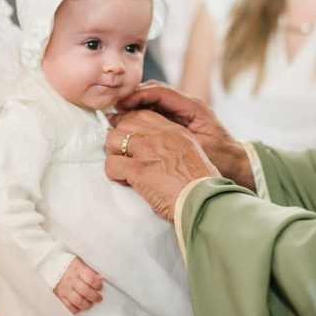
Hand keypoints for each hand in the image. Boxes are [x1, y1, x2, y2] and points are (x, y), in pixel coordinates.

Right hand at [53, 257, 103, 313]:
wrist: (52, 266)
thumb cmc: (70, 266)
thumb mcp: (81, 262)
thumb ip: (91, 270)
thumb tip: (100, 278)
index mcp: (77, 268)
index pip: (90, 278)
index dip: (97, 284)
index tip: (100, 286)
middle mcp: (70, 279)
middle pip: (85, 291)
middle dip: (94, 297)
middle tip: (98, 298)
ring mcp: (64, 288)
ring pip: (77, 300)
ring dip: (86, 304)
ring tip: (90, 304)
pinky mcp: (59, 296)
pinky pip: (68, 306)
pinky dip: (75, 309)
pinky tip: (79, 307)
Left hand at [105, 109, 221, 220]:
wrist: (204, 201)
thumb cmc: (201, 185)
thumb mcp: (192, 153)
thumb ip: (174, 145)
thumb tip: (157, 150)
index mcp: (173, 130)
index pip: (142, 114)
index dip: (128, 124)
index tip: (126, 138)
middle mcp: (160, 135)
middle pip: (124, 123)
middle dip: (119, 140)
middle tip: (124, 157)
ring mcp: (147, 150)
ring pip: (113, 139)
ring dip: (114, 154)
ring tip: (124, 170)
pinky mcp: (138, 170)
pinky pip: (111, 164)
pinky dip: (113, 174)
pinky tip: (125, 182)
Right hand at [114, 82, 253, 187]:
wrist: (237, 162)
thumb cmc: (222, 157)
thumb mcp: (199, 147)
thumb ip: (177, 138)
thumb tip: (148, 134)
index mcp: (192, 106)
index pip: (161, 92)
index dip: (139, 95)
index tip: (122, 104)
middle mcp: (186, 104)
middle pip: (154, 92)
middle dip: (133, 98)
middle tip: (114, 111)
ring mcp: (182, 111)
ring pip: (154, 101)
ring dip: (136, 107)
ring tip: (118, 118)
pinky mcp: (179, 120)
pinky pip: (157, 112)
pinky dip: (142, 116)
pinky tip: (131, 127)